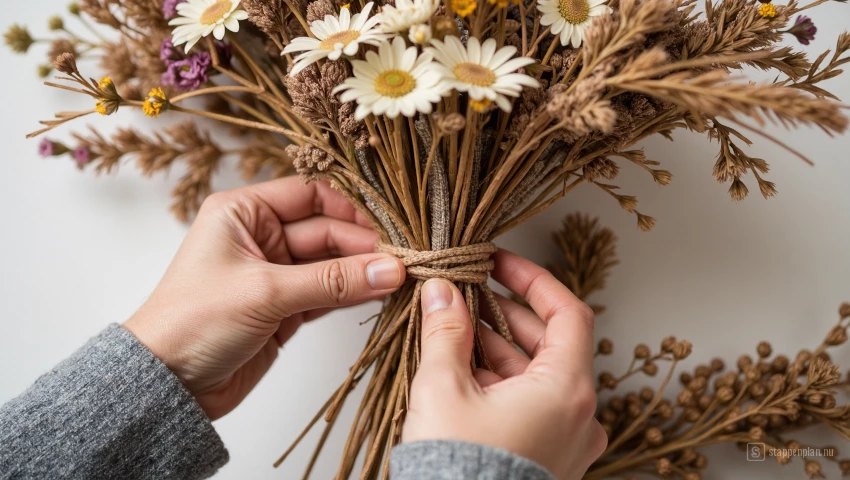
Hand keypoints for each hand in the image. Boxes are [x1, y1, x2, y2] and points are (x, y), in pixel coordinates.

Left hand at [124, 177, 405, 419]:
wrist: (168, 385)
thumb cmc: (195, 322)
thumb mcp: (266, 293)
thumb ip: (332, 281)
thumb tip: (391, 269)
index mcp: (243, 213)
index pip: (308, 196)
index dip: (348, 210)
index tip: (383, 231)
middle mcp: (260, 237)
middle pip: (326, 231)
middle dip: (362, 247)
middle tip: (401, 263)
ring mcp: (275, 274)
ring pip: (330, 265)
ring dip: (362, 272)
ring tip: (400, 280)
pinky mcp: (285, 309)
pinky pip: (327, 294)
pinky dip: (352, 295)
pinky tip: (380, 294)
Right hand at [402, 250, 606, 478]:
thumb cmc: (458, 471)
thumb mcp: (444, 388)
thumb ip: (446, 331)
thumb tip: (443, 291)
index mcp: (567, 391)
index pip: (567, 312)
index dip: (533, 280)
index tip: (500, 263)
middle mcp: (578, 415)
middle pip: (549, 342)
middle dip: (504, 313)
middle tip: (466, 293)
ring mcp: (565, 440)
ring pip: (536, 375)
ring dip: (497, 347)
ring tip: (454, 329)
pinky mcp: (547, 458)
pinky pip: (530, 405)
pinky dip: (501, 381)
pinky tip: (463, 369)